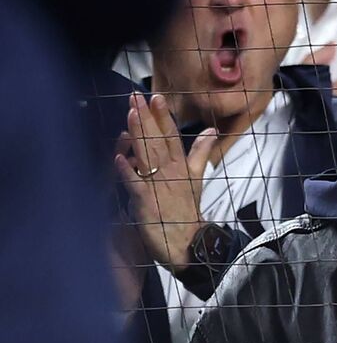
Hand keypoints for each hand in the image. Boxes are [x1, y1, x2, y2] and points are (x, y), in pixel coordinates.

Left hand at [115, 94, 217, 272]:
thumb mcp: (197, 178)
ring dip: (138, 135)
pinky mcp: (148, 203)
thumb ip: (201, 152)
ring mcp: (159, 186)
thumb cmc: (188, 212)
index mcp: (181, 166)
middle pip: (157, 141)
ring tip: (130, 115)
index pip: (171, 136)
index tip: (156, 97)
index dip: (163, 117)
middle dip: (146, 118)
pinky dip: (128, 172)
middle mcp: (170, 173)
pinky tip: (119, 158)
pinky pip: (137, 185)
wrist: (190, 245)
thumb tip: (211, 131)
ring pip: (147, 156)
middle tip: (135, 97)